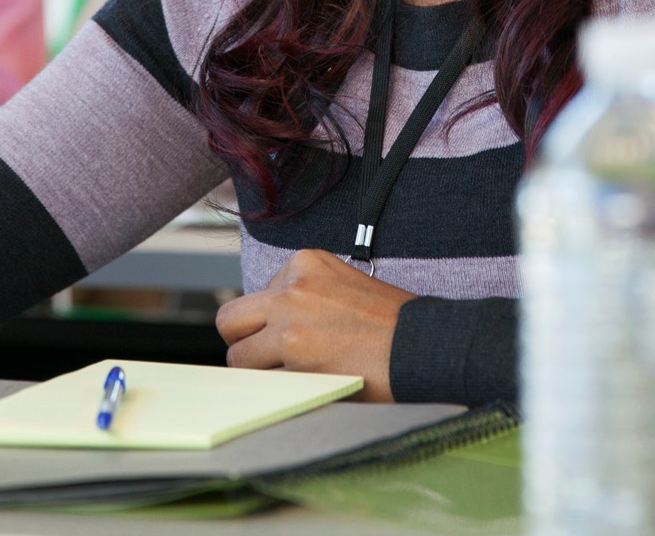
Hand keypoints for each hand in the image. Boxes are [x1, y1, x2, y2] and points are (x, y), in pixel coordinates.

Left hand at [214, 250, 414, 401]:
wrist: (423, 343)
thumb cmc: (389, 322)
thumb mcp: (341, 285)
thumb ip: (302, 297)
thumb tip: (264, 327)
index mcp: (305, 262)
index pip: (257, 297)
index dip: (269, 324)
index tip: (294, 337)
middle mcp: (292, 286)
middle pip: (230, 321)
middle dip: (244, 344)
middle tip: (270, 361)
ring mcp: (290, 321)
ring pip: (238, 357)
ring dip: (260, 373)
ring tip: (296, 378)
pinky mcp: (295, 357)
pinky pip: (262, 382)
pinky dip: (278, 392)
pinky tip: (307, 387)